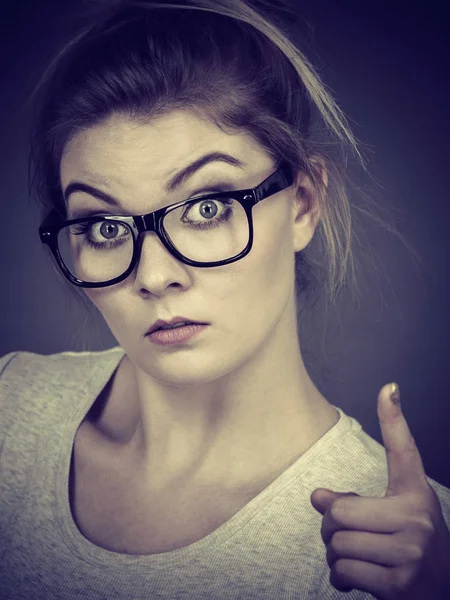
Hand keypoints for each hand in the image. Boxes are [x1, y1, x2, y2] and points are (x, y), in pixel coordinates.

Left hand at [310, 383, 449, 598]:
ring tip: (356, 557)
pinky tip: (359, 577)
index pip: (402, 450)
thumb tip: (317, 496)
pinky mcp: (399, 584)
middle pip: (339, 511)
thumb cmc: (410, 546)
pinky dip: (342, 577)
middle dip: (331, 526)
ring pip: (338, 543)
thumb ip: (356, 502)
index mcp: (415, 494)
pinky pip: (344, 570)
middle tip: (345, 534)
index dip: (393, 418)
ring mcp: (410, 551)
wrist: (441, 593)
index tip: (387, 387)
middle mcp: (416, 518)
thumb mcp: (393, 516)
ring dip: (336, 555)